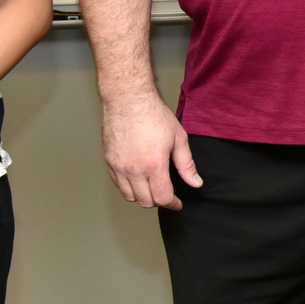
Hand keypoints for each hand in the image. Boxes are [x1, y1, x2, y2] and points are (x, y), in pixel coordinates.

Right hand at [102, 95, 201, 209]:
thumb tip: (195, 182)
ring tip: (151, 188)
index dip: (173, 204)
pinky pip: (118, 184)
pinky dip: (128, 187)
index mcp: (154, 165)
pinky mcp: (109, 162)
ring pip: (130, 196)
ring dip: (142, 197)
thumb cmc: (153, 114)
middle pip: (146, 201)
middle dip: (159, 201)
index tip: (177, 203)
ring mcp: (119, 167)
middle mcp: (134, 170)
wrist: (128, 99)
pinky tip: (137, 180)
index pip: (163, 198)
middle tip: (166, 194)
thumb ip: (186, 164)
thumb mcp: (178, 138)